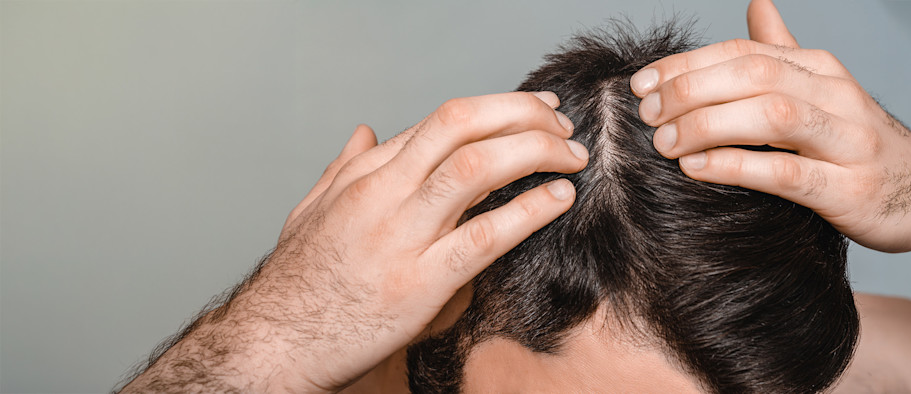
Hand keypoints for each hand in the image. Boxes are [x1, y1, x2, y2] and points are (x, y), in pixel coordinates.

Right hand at [124, 91, 588, 392]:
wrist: (274, 341)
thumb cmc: (298, 281)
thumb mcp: (312, 211)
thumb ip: (342, 168)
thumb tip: (364, 131)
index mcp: (365, 174)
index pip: (443, 121)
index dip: (498, 109)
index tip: (535, 111)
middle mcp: (383, 192)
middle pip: (462, 125)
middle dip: (521, 115)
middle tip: (561, 125)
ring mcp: (401, 235)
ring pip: (477, 168)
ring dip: (535, 152)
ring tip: (571, 158)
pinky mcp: (420, 282)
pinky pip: (486, 235)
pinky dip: (530, 210)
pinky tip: (558, 199)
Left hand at [629, 0, 910, 252]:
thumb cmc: (863, 144)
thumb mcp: (825, 90)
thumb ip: (785, 51)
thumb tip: (756, 4)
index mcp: (821, 68)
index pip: (743, 52)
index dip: (687, 64)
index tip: (643, 83)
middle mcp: (836, 94)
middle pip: (753, 75)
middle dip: (691, 90)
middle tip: (646, 115)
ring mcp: (847, 140)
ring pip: (771, 115)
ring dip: (709, 124)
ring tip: (665, 141)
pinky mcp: (849, 189)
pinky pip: (787, 172)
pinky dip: (737, 166)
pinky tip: (697, 169)